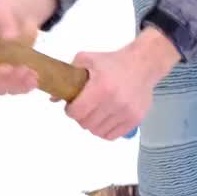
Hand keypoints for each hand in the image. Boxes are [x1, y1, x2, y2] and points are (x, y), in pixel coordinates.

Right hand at [0, 0, 56, 94]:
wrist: (20, 16)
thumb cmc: (6, 12)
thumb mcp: (4, 9)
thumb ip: (4, 21)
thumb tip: (10, 38)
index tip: (6, 66)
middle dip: (7, 81)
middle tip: (22, 68)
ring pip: (4, 89)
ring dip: (18, 85)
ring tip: (32, 73)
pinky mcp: (13, 77)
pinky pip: (17, 88)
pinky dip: (26, 85)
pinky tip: (35, 78)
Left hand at [65, 27, 180, 139]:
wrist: (143, 64)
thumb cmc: (112, 62)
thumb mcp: (87, 60)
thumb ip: (68, 74)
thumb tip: (53, 98)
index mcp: (101, 88)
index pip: (76, 113)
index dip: (70, 110)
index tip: (73, 105)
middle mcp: (114, 102)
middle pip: (85, 124)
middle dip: (81, 117)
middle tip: (85, 108)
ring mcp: (126, 112)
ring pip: (98, 132)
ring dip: (93, 124)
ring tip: (96, 113)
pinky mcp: (136, 119)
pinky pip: (112, 135)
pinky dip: (105, 130)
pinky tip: (105, 119)